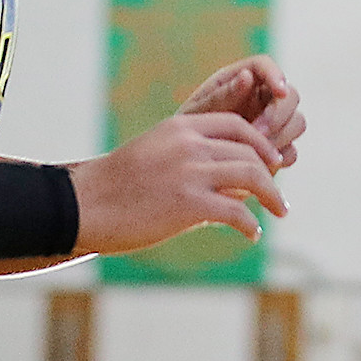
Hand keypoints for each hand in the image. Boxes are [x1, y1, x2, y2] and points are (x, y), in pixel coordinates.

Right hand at [68, 112, 290, 254]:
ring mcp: (190, 172)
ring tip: (279, 211)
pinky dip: (250, 224)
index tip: (273, 162)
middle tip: (277, 196)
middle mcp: (189, 144)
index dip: (261, 143)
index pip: (237, 126)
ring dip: (272, 196)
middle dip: (271, 174)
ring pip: (251, 175)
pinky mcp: (188, 204)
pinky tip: (251, 234)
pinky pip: (236, 211)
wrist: (82, 206)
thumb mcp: (155, 152)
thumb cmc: (116, 186)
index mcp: (181, 126)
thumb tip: (227, 180)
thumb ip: (191, 156)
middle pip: (250, 152)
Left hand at [177, 55, 305, 168]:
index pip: (265, 67)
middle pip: (290, 96)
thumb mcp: (196, 115)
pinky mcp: (274, 148)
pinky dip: (280, 157)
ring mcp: (270, 123)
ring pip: (296, 123)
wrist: (181, 168)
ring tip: (255, 153)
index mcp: (238, 80)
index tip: (280, 91)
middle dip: (278, 114)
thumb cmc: (183, 135)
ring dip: (281, 137)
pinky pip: (290, 151)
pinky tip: (262, 166)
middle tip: (258, 133)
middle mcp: (260, 97)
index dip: (277, 75)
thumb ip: (221, 97)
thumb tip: (247, 76)